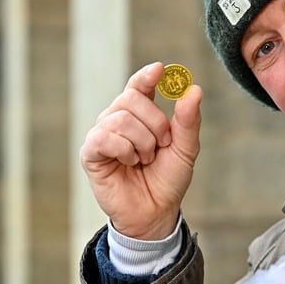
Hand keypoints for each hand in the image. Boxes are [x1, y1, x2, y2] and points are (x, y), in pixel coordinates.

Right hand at [80, 62, 202, 239]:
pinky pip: (104, 137)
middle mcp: (117, 120)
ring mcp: (101, 135)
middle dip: (155, 123)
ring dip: (142, 142)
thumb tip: (194, 89)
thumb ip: (188, 120)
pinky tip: (129, 163)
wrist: (155, 212)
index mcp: (139, 115)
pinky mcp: (90, 153)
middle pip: (131, 98)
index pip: (138, 85)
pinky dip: (124, 150)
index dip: (147, 76)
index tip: (160, 70)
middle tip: (161, 145)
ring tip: (144, 160)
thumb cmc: (167, 179)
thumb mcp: (186, 149)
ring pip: (120, 118)